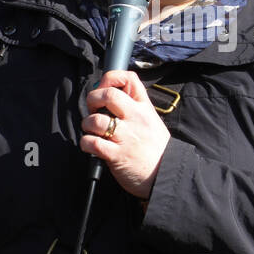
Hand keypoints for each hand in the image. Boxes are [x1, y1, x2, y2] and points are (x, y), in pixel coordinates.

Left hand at [80, 70, 170, 198]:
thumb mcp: (152, 122)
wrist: (167, 176)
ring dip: (87, 124)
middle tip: (93, 109)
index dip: (110, 78)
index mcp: (145, 108)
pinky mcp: (117, 155)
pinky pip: (92, 142)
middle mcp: (136, 119)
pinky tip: (91, 146)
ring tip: (92, 131)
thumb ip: (135, 110)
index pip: (129, 79)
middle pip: (109, 95)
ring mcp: (126, 136)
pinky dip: (86, 143)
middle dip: (93, 99)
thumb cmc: (156, 151)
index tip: (103, 87)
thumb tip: (109, 100)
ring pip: (95, 120)